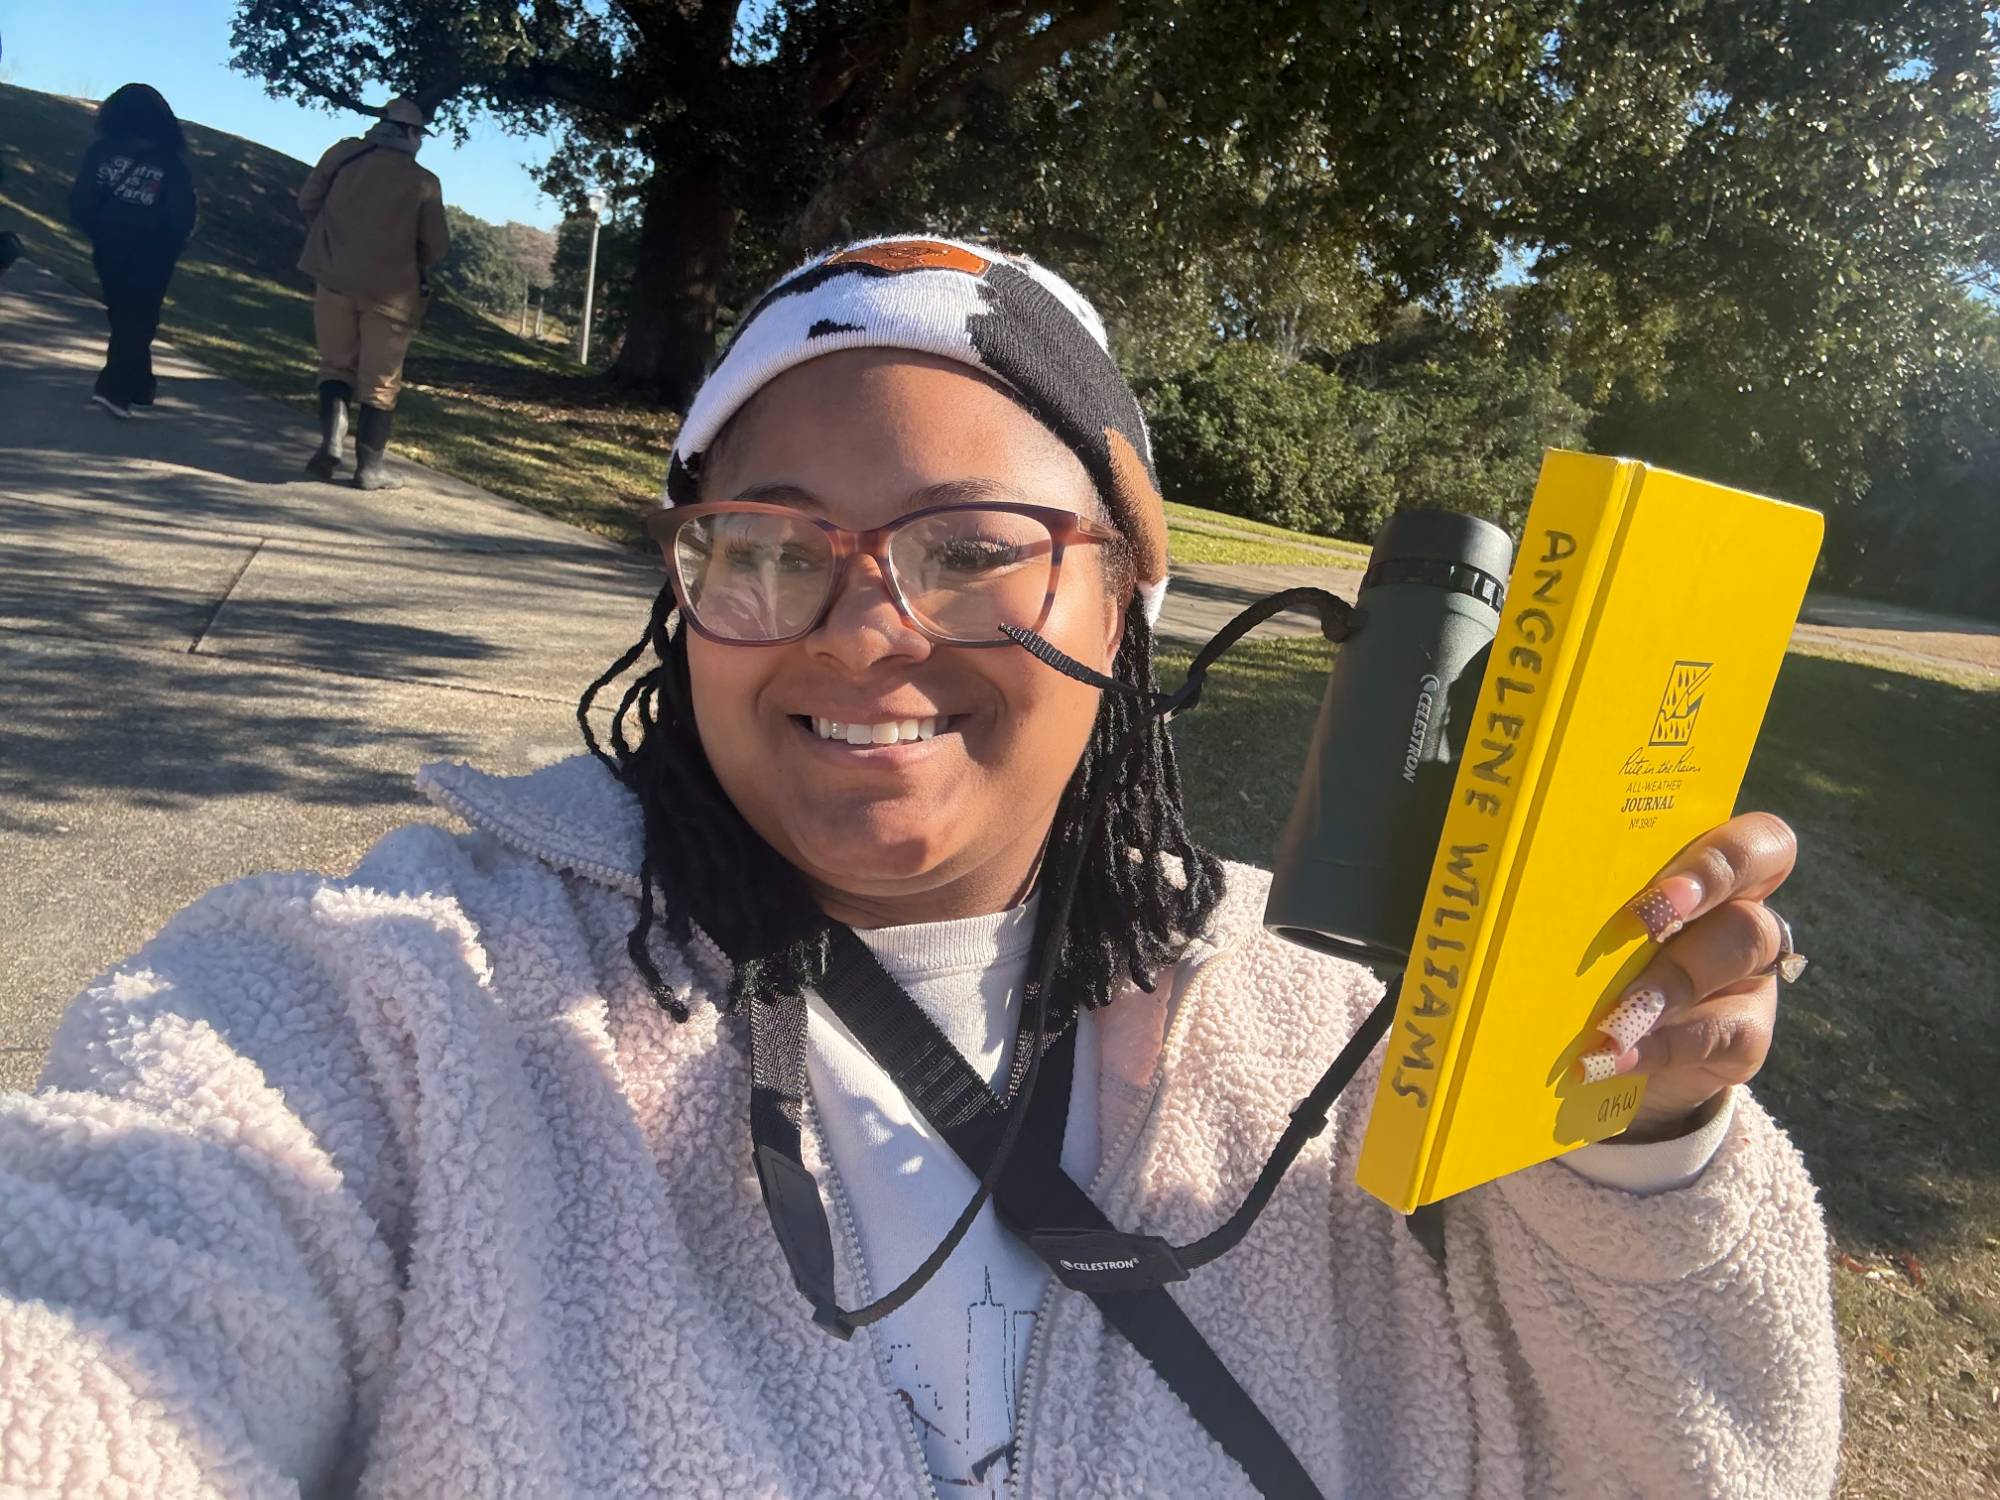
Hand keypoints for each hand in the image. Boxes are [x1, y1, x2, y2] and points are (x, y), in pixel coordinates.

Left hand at [1579, 812, 1800, 1139]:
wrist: (1616, 1070)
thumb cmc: (1592, 975)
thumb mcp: (1592, 933)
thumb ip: (1585, 904)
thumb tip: (1514, 882)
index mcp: (1705, 875)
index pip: (1754, 841)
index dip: (1723, 855)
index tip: (1665, 886)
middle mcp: (1741, 912)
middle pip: (1754, 881)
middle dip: (1703, 887)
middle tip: (1640, 919)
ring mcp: (1750, 975)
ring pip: (1740, 949)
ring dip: (1669, 979)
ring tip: (1613, 1011)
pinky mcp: (1748, 1037)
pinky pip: (1720, 1031)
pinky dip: (1661, 1043)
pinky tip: (1616, 1053)